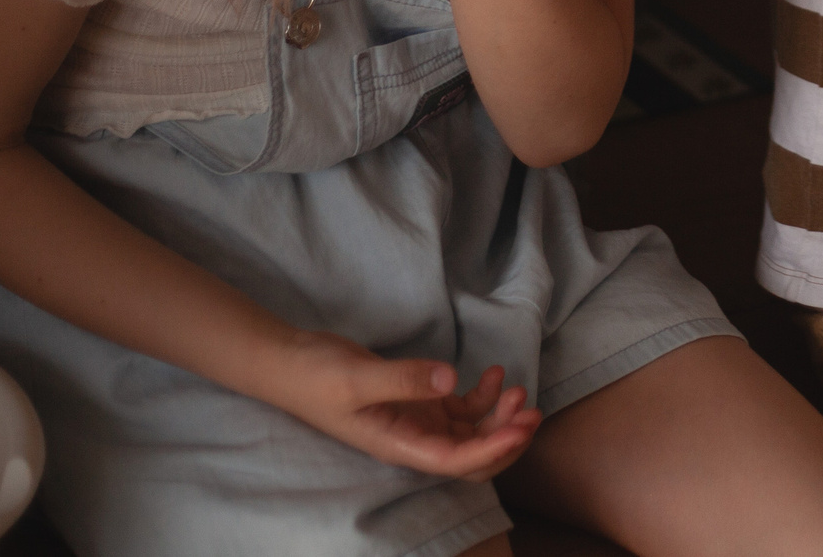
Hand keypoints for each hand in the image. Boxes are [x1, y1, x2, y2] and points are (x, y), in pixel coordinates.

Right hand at [267, 331, 539, 481]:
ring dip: (499, 416)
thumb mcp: (357, 377)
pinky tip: (494, 374)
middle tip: (532, 410)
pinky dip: (484, 396)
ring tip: (515, 387)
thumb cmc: (316, 375)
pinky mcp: (419, 400)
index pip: (457, 460)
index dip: (494, 449)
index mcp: (399, 445)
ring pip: (472, 432)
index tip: (523, 426)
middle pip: (473, 457)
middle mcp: (413, 439)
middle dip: (507, 439)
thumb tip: (451, 379)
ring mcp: (417, 421)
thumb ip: (404, 379)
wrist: (290, 362)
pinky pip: (461, 408)